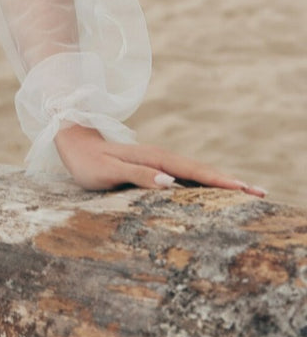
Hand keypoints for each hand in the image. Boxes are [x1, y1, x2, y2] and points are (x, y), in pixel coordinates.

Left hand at [54, 124, 266, 196]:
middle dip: (231, 182)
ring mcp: (160, 160)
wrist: (74, 143)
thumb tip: (171, 182)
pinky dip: (205, 180)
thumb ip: (138, 176)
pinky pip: (186, 173)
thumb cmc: (88, 163)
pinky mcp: (156, 165)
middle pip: (202, 170)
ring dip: (221, 180)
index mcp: (155, 159)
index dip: (220, 181)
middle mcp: (161, 157)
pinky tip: (214, 190)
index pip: (194, 171)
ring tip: (247, 191)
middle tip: (261, 193)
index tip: (244, 189)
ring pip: (197, 171)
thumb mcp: (109, 172)